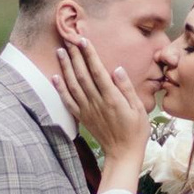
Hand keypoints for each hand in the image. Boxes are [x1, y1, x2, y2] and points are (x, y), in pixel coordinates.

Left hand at [56, 25, 152, 184]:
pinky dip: (60, 89)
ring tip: (60, 51)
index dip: (89, 55)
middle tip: (68, 39)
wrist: (123, 154)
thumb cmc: (136, 131)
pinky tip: (55, 77)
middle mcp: (97, 102)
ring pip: (73, 85)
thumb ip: (126, 88)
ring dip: (65, 67)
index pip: (98, 71)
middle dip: (75, 55)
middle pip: (82, 75)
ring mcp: (88, 110)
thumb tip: (117, 69)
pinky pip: (68, 102)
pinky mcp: (83, 118)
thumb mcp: (139, 109)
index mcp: (112, 98)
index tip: (83, 40)